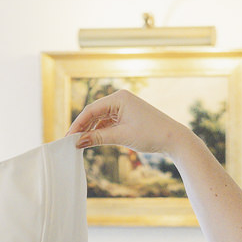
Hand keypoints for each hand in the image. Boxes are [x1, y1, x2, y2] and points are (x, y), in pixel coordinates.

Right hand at [70, 87, 188, 162]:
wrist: (173, 138)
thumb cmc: (151, 134)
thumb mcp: (121, 136)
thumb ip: (98, 138)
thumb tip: (78, 142)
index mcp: (119, 98)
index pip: (91, 110)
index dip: (78, 124)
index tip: (68, 137)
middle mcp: (120, 99)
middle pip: (94, 113)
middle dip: (82, 127)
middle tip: (70, 142)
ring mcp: (124, 107)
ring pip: (100, 118)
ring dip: (90, 130)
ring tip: (79, 143)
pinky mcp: (127, 116)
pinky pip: (108, 123)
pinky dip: (100, 131)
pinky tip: (91, 140)